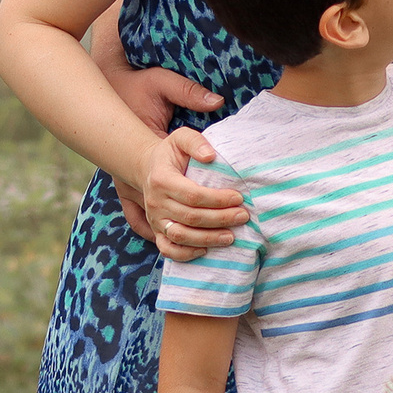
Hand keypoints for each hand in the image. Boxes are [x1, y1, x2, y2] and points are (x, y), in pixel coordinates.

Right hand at [140, 129, 246, 260]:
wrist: (150, 169)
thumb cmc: (172, 154)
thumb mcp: (181, 138)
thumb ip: (195, 142)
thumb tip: (210, 156)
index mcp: (162, 179)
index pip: (193, 195)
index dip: (217, 199)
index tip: (238, 197)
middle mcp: (156, 202)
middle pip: (191, 217)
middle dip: (220, 219)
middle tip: (243, 216)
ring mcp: (155, 219)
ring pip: (181, 236)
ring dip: (208, 239)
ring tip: (231, 237)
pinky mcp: (157, 231)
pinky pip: (167, 249)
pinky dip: (186, 254)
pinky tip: (206, 250)